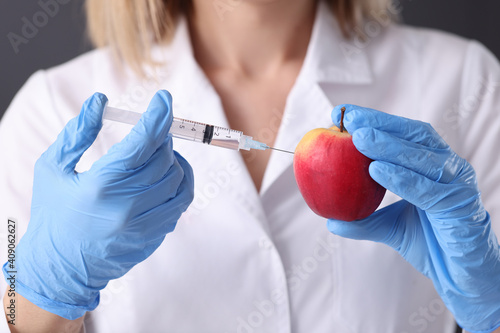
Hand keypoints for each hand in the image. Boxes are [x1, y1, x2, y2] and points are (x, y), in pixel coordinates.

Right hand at [2, 90, 193, 319]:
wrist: (60, 268)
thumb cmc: (53, 213)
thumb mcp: (52, 168)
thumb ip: (78, 133)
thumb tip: (100, 101)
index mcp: (99, 186)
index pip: (142, 142)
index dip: (157, 116)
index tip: (164, 98)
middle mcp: (126, 206)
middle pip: (164, 159)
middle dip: (163, 137)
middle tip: (154, 131)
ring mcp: (143, 225)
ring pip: (178, 180)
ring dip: (173, 159)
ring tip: (159, 153)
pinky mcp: (154, 237)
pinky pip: (179, 203)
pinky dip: (178, 183)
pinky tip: (164, 177)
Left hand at [327, 105, 499, 332]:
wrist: (463, 276)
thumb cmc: (432, 243)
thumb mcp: (391, 227)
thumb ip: (364, 220)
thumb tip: (330, 220)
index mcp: (434, 166)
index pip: (406, 134)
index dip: (378, 122)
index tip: (345, 115)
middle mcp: (449, 169)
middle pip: (415, 136)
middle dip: (381, 125)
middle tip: (350, 119)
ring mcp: (458, 186)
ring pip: (423, 158)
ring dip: (389, 146)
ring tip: (359, 138)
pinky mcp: (461, 208)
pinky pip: (428, 190)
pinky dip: (402, 178)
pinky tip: (376, 170)